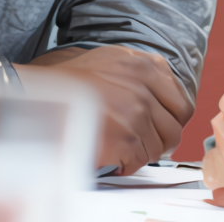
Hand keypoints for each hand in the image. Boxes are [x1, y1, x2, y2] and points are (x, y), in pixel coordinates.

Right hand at [24, 45, 190, 175]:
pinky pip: (140, 160)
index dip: (173, 120)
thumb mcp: (115, 58)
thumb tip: (165, 97)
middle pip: (174, 129)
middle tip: (144, 143)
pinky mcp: (125, 138)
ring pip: (158, 147)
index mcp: (148, 67)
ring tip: (123, 148)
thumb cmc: (73, 79)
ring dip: (143, 152)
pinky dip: (128, 164)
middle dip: (162, 140)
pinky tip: (114, 156)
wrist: (41, 96)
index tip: (163, 127)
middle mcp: (146, 89)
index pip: (182, 103)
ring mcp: (137, 114)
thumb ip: (144, 73)